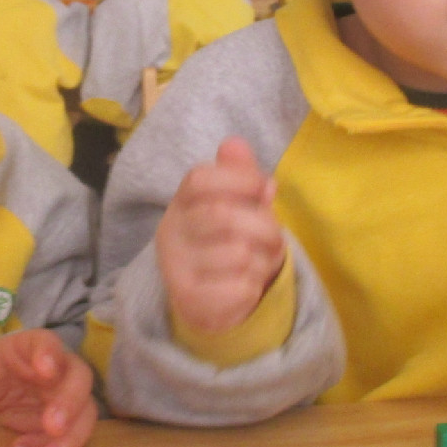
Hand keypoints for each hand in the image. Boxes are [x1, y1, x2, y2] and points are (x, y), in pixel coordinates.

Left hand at [0, 329, 95, 446]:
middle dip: (69, 402)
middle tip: (52, 426)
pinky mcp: (67, 425)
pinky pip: (73, 438)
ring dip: (70, 439)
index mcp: (33, 347)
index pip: (47, 343)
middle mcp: (59, 370)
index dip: (49, 354)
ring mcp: (67, 398)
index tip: (45, 369)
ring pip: (85, 414)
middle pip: (79, 379)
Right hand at [156, 137, 285, 334]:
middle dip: (264, 226)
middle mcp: (170, 232)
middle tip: (275, 238)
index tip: (264, 187)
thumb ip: (240, 176)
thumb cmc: (228, 244)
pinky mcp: (188, 298)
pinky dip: (254, 287)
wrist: (209, 301)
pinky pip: (239, 287)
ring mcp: (175, 266)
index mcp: (180, 203)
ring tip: (258, 264)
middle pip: (223, 216)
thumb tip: (235, 144)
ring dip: (263, 261)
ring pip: (238, 253)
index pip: (198, 179)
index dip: (239, 178)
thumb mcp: (237, 205)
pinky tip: (246, 287)